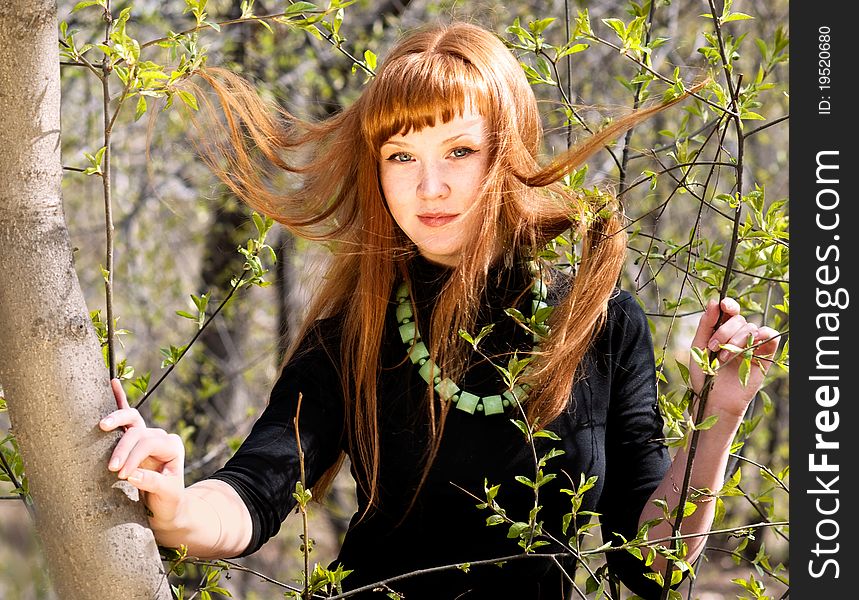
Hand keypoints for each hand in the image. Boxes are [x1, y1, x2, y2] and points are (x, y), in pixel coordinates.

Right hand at [100, 379, 185, 526]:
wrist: (168, 508)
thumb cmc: (169, 502)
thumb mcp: (167, 495)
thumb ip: (152, 483)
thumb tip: (131, 474)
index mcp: (172, 446)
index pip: (149, 443)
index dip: (134, 456)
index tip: (122, 474)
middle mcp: (160, 437)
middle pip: (139, 430)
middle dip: (123, 446)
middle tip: (112, 466)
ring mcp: (147, 435)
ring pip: (132, 419)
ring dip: (116, 420)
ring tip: (102, 426)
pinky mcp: (134, 439)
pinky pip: (127, 416)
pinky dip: (119, 400)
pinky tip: (112, 383)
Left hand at [689, 297, 780, 417]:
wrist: (714, 399)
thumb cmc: (704, 375)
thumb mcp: (698, 347)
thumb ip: (706, 324)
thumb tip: (714, 302)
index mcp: (723, 330)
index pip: (730, 310)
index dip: (729, 305)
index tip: (723, 305)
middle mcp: (738, 336)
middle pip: (739, 320)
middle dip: (725, 331)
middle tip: (714, 348)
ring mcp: (752, 345)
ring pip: (751, 328)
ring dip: (736, 341)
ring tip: (724, 358)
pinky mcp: (764, 356)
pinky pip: (772, 337)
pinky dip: (765, 335)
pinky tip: (753, 343)